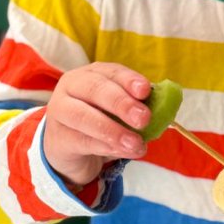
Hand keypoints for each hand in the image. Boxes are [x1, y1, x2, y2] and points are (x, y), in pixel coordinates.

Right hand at [44, 63, 150, 187]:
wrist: (69, 148)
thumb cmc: (100, 122)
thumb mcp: (120, 112)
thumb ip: (138, 108)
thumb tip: (165, 110)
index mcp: (92, 74)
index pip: (111, 71)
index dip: (129, 80)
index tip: (146, 90)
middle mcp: (72, 86)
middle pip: (95, 89)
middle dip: (122, 103)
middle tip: (144, 118)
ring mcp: (60, 111)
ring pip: (84, 116)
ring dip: (113, 130)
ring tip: (136, 143)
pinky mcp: (58, 137)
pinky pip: (81, 140)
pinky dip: (104, 146)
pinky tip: (122, 151)